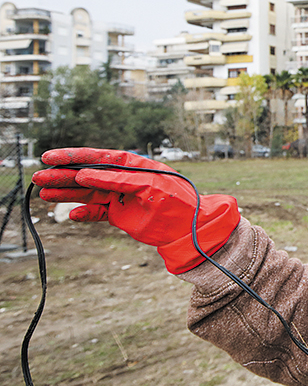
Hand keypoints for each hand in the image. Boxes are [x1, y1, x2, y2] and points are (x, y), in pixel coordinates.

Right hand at [32, 148, 239, 273]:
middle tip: (38, 177)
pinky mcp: (119, 214)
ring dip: (67, 194)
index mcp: (133, 166)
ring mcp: (120, 197)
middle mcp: (123, 179)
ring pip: (88, 193)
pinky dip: (85, 214)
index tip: (50, 157)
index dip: (74, 156)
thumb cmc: (177, 202)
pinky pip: (97, 212)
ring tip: (44, 194)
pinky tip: (72, 216)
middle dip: (63, 176)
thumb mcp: (149, 187)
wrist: (190, 229)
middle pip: (87, 175)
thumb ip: (118, 180)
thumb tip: (86, 174)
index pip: (99, 158)